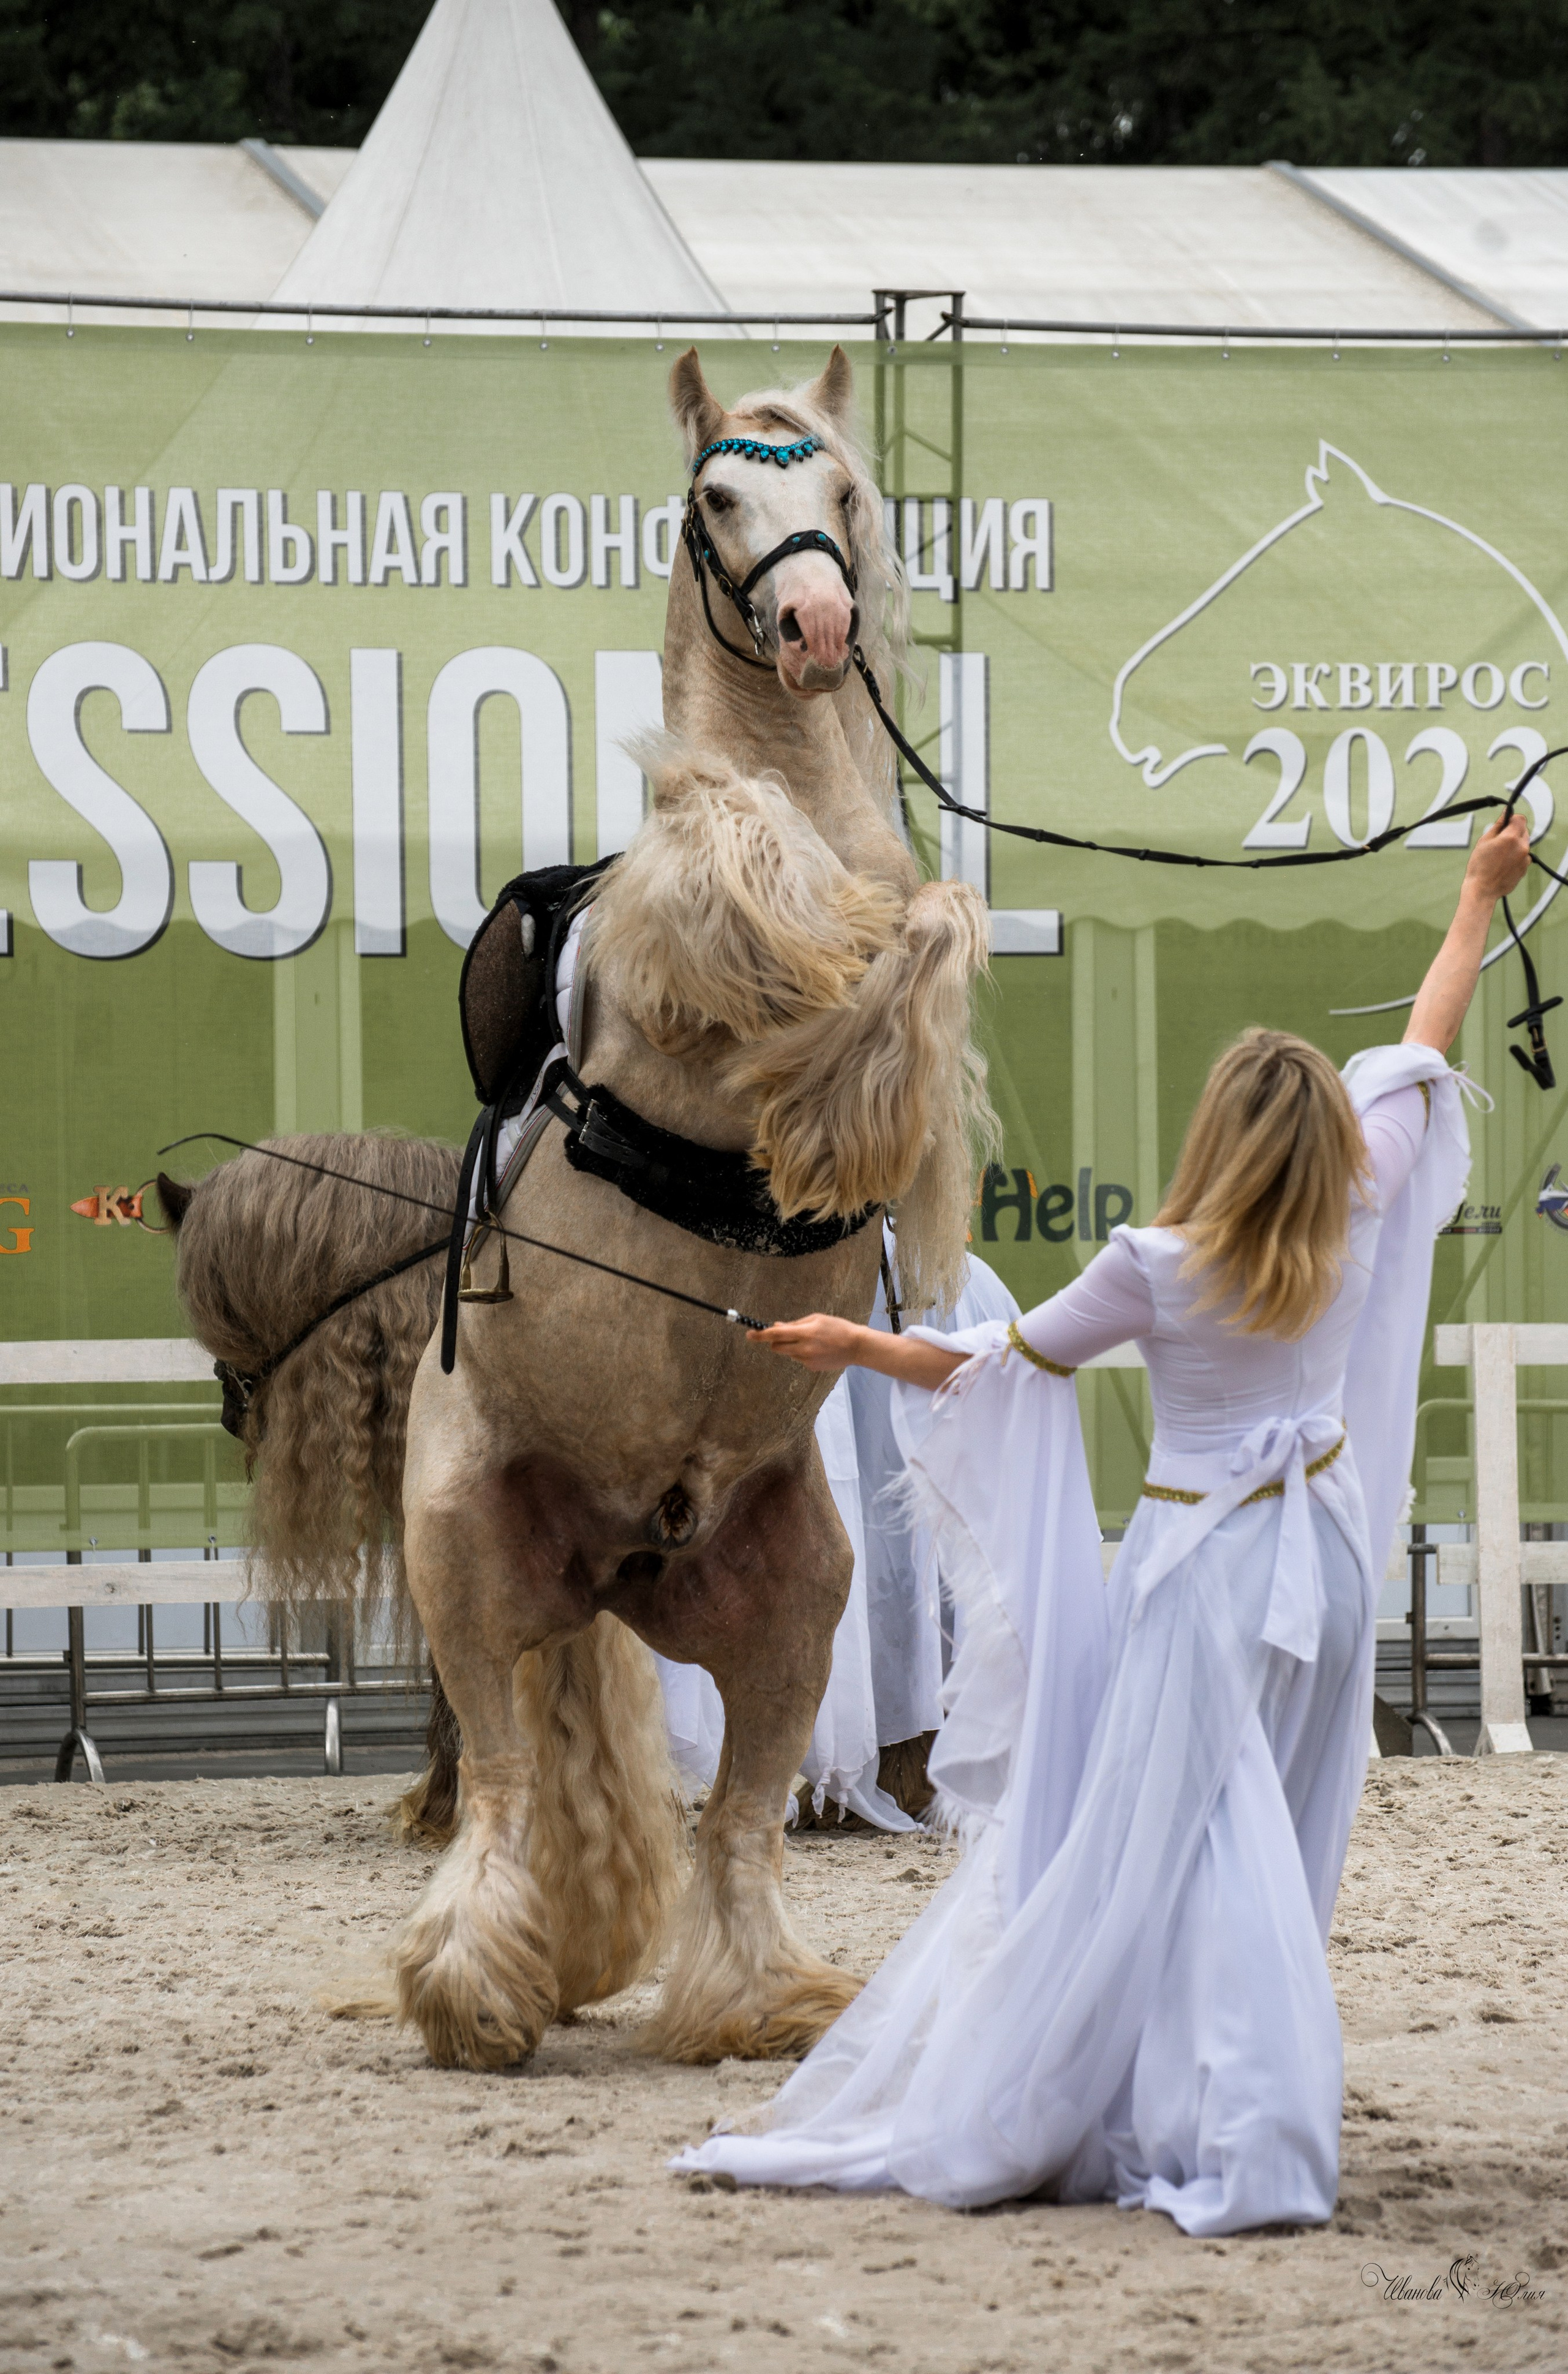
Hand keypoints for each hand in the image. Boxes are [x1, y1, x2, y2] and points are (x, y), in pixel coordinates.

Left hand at [746, 1313, 861, 1371]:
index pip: (776, 1334)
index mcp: (804, 1333)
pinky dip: (803, 1354)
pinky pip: (800, 1359)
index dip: (760, 1335)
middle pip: (777, 1347)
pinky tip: (818, 1349)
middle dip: (775, 1342)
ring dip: (792, 1347)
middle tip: (782, 1335)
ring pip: (789, 1354)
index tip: (749, 1334)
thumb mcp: (816, 1319)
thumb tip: (776, 1326)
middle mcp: (803, 1348)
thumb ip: (795, 1324)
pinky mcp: (812, 1367)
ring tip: (812, 1341)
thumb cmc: (836, 1327)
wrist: (856, 1346)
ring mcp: (807, 1360)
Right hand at [1465, 812, 1531, 902]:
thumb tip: (1506, 813)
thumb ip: (1498, 825)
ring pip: (1523, 844)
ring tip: (1499, 855)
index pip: (1520, 819)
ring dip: (1514, 845)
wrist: (1482, 890)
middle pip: (1523, 830)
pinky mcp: (1525, 868)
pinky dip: (1516, 856)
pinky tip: (1503, 863)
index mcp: (1511, 838)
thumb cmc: (1479, 866)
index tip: (1504, 825)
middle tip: (1498, 842)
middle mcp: (1522, 847)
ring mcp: (1525, 859)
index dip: (1512, 819)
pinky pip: (1523, 856)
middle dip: (1513, 832)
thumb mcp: (1484, 841)